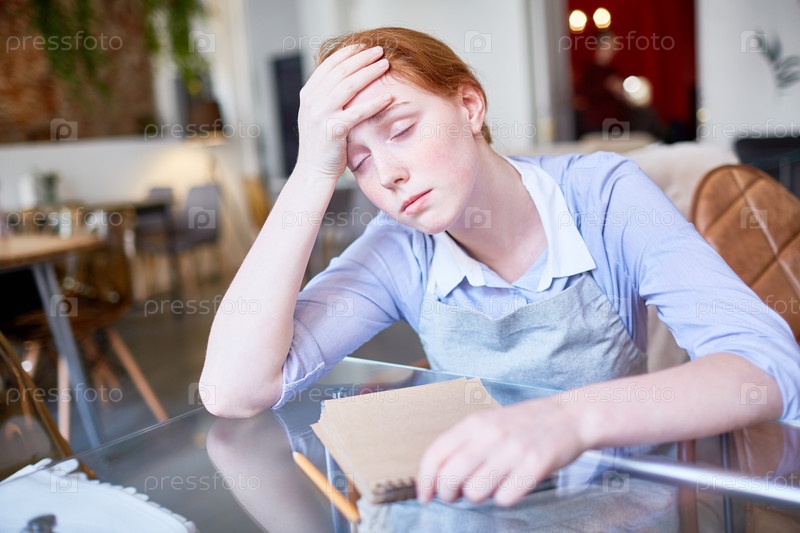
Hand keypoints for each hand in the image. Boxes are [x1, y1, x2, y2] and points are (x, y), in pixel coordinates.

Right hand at [296, 44, 392, 180]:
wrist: (314, 171)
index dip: (348, 52)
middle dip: (362, 58)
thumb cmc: (323, 144)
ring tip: (386, 65)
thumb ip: (328, 96)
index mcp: (308, 94)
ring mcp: (320, 115)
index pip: (329, 65)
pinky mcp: (333, 130)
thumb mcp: (319, 114)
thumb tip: (346, 77)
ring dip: (369, 72)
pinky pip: (357, 111)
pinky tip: (389, 96)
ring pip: (349, 85)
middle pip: (341, 71)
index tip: (364, 46)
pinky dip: (374, 102)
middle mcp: (312, 101)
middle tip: (380, 50)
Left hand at [416, 396, 588, 506]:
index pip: (436, 453)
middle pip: (450, 478)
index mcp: (475, 424)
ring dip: (479, 496)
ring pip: (475, 493)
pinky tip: (513, 485)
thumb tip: (437, 477)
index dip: (424, 480)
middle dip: (448, 495)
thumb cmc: (524, 425)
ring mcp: (513, 450)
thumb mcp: (489, 424)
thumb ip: (463, 445)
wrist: (569, 416)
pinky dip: (506, 498)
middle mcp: (490, 435)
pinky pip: (505, 498)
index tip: (424, 495)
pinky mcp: (534, 466)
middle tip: (457, 495)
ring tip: (492, 484)